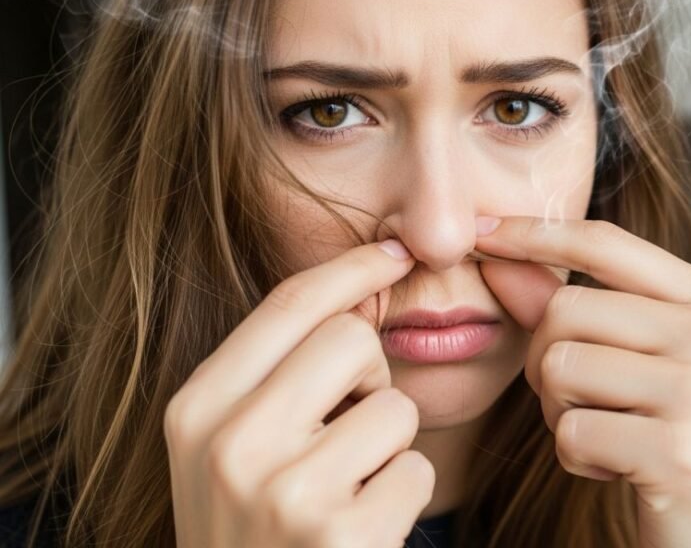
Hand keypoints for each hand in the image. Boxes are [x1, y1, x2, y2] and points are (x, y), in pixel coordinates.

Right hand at [164, 240, 434, 547]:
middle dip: (369, 378)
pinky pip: (415, 472)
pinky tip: (361, 531)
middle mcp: (230, 443)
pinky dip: (401, 499)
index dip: (350, 269)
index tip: (395, 251)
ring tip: (345, 492)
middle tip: (346, 429)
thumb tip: (358, 294)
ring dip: (386, 450)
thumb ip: (273, 377)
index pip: (287, 305)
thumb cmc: (251, 530)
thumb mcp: (226, 449)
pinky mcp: (341, 534)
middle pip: (351, 340)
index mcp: (196, 409)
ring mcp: (284, 491)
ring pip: (394, 409)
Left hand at [476, 217, 690, 547]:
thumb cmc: (674, 440)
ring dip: (560, 414)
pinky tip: (620, 470)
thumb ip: (574, 310)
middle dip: (546, 362)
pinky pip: (570, 433)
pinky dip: (577, 458)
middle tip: (587, 404)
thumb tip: (500, 260)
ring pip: (559, 368)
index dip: (535, 233)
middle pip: (565, 309)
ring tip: (609, 435)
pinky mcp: (682, 449)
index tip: (483, 234)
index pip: (607, 243)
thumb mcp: (636, 364)